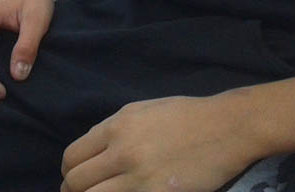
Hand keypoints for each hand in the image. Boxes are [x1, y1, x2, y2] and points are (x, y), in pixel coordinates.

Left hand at [60, 94, 260, 191]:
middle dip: (72, 191)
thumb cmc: (186, 115)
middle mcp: (122, 151)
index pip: (73, 156)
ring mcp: (138, 177)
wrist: (226, 128)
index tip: (72, 179)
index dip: (68, 171)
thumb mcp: (143, 110)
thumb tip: (93, 149)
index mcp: (117, 126)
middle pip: (77, 181)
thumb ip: (115, 129)